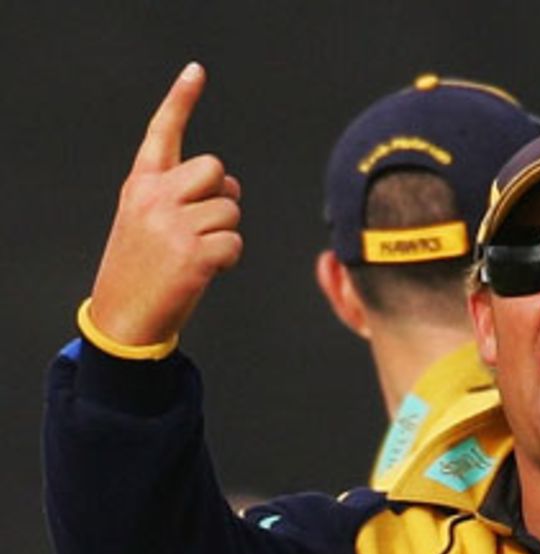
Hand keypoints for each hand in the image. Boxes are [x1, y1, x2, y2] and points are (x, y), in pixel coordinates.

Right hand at [88, 61, 241, 345]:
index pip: (163, 132)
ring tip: (199, 252)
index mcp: (141, 184)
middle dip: (222, 196)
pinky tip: (208, 270)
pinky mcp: (194, 254)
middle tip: (204, 223)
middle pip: (217, 170)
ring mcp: (173, 224)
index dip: (181, 100)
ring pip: (231, 209)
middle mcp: (155, 197)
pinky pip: (235, 242)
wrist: (124, 315)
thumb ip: (180, 195)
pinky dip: (230, 257)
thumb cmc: (143, 268)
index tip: (196, 71)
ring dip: (226, 232)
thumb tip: (231, 187)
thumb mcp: (146, 220)